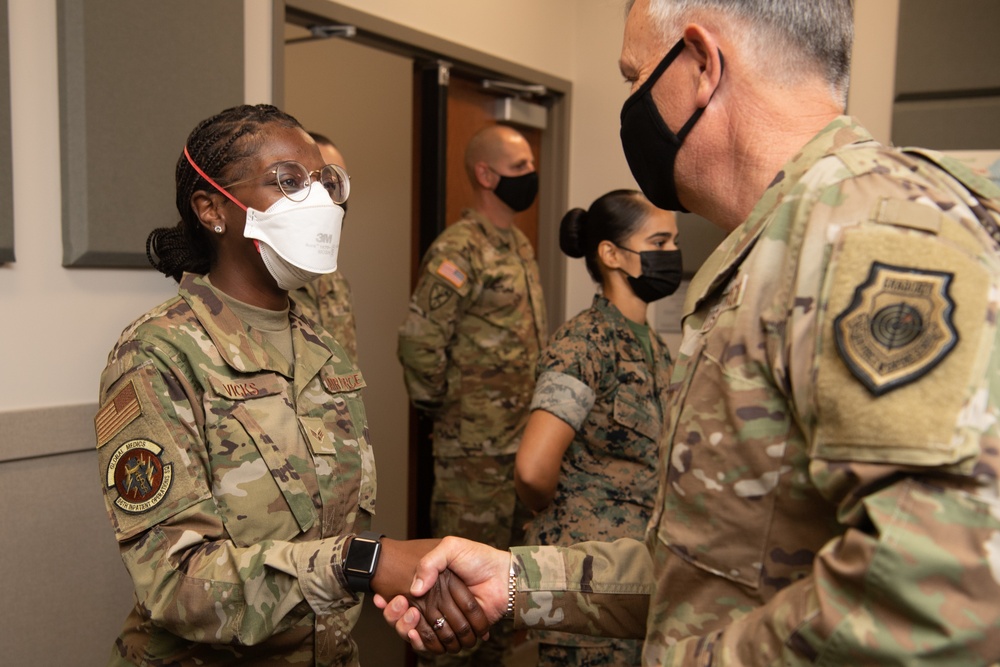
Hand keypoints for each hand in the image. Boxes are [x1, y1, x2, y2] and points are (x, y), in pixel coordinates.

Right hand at [372, 538, 489, 652]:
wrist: (504, 576)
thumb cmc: (479, 558)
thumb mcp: (451, 548)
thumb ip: (430, 562)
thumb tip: (415, 589)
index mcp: (428, 585)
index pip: (400, 599)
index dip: (387, 601)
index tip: (380, 596)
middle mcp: (431, 604)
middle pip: (401, 619)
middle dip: (393, 615)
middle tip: (399, 605)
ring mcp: (441, 619)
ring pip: (413, 633)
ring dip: (404, 627)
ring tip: (410, 614)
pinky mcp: (454, 632)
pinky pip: (431, 644)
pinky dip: (421, 641)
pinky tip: (416, 633)